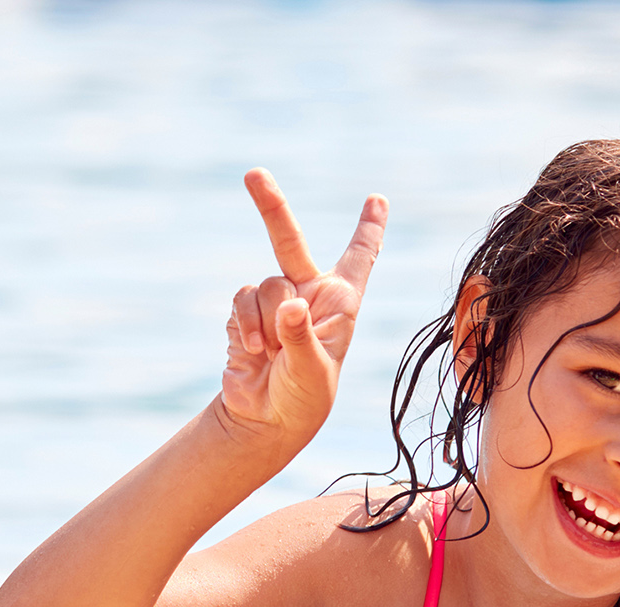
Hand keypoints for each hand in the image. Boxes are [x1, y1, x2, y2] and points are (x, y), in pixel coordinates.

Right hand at [219, 169, 387, 443]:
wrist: (265, 419)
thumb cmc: (304, 398)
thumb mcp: (313, 371)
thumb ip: (301, 337)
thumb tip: (288, 307)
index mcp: (341, 302)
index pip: (359, 257)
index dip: (368, 228)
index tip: (378, 199)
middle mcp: (308, 294)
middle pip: (288, 241)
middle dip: (270, 206)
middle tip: (253, 174)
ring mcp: (275, 302)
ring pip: (263, 284)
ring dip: (265, 320)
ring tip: (271, 353)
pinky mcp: (246, 315)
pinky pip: (241, 301)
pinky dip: (246, 326)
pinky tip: (255, 352)